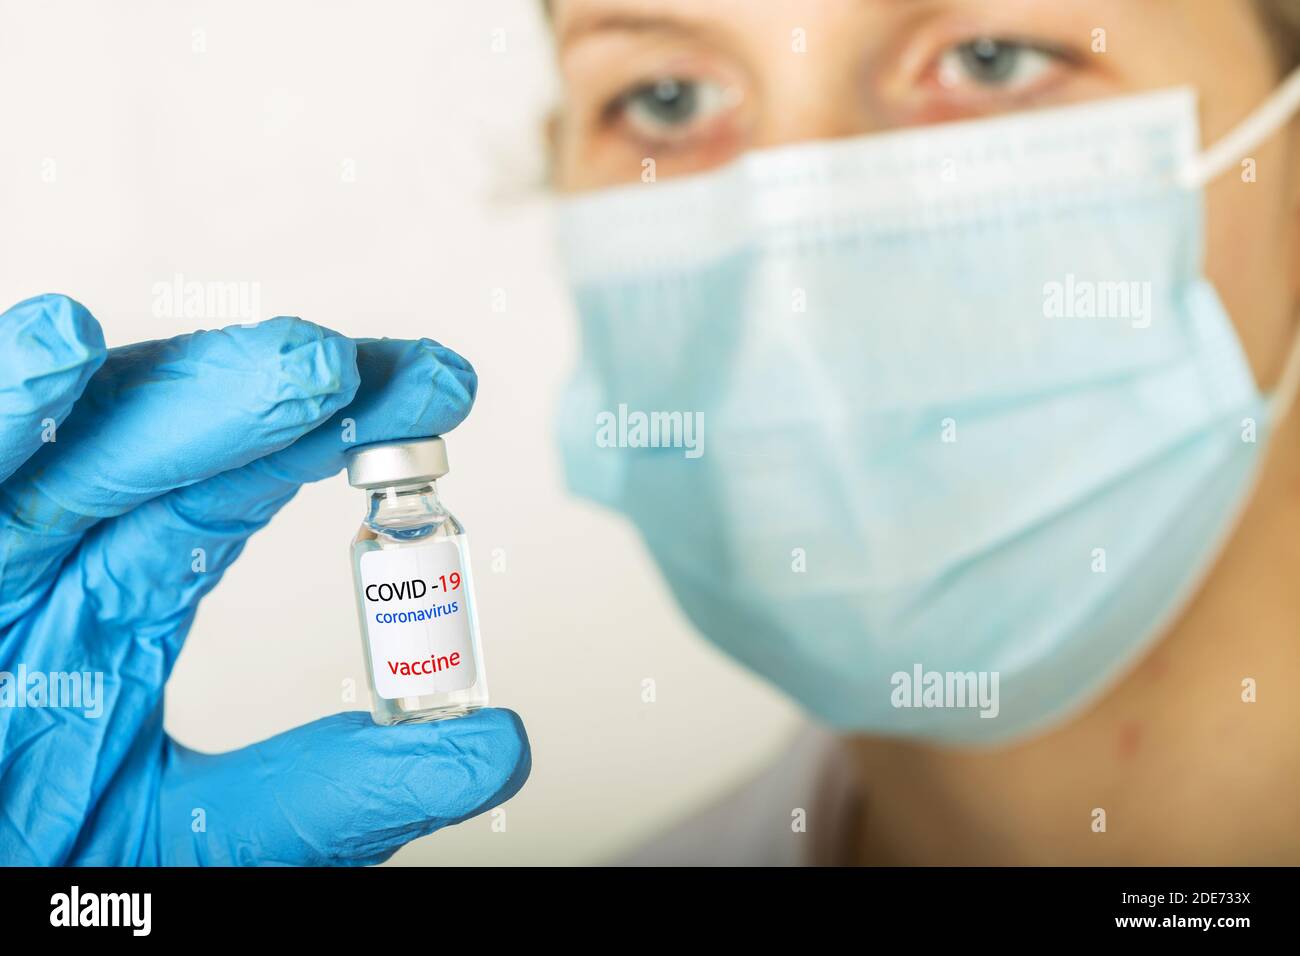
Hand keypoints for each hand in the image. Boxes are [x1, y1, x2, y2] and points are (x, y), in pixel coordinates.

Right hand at [0, 294, 529, 864]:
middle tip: (371, 373)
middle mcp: (57, 564)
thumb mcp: (203, 839)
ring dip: (176, 396)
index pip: (239, 484)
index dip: (336, 428)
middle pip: (162, 445)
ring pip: (71, 452)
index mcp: (123, 603)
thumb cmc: (45, 868)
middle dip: (272, 395)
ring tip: (289, 363)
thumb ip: (338, 796)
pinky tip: (58, 344)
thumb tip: (500, 746)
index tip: (436, 386)